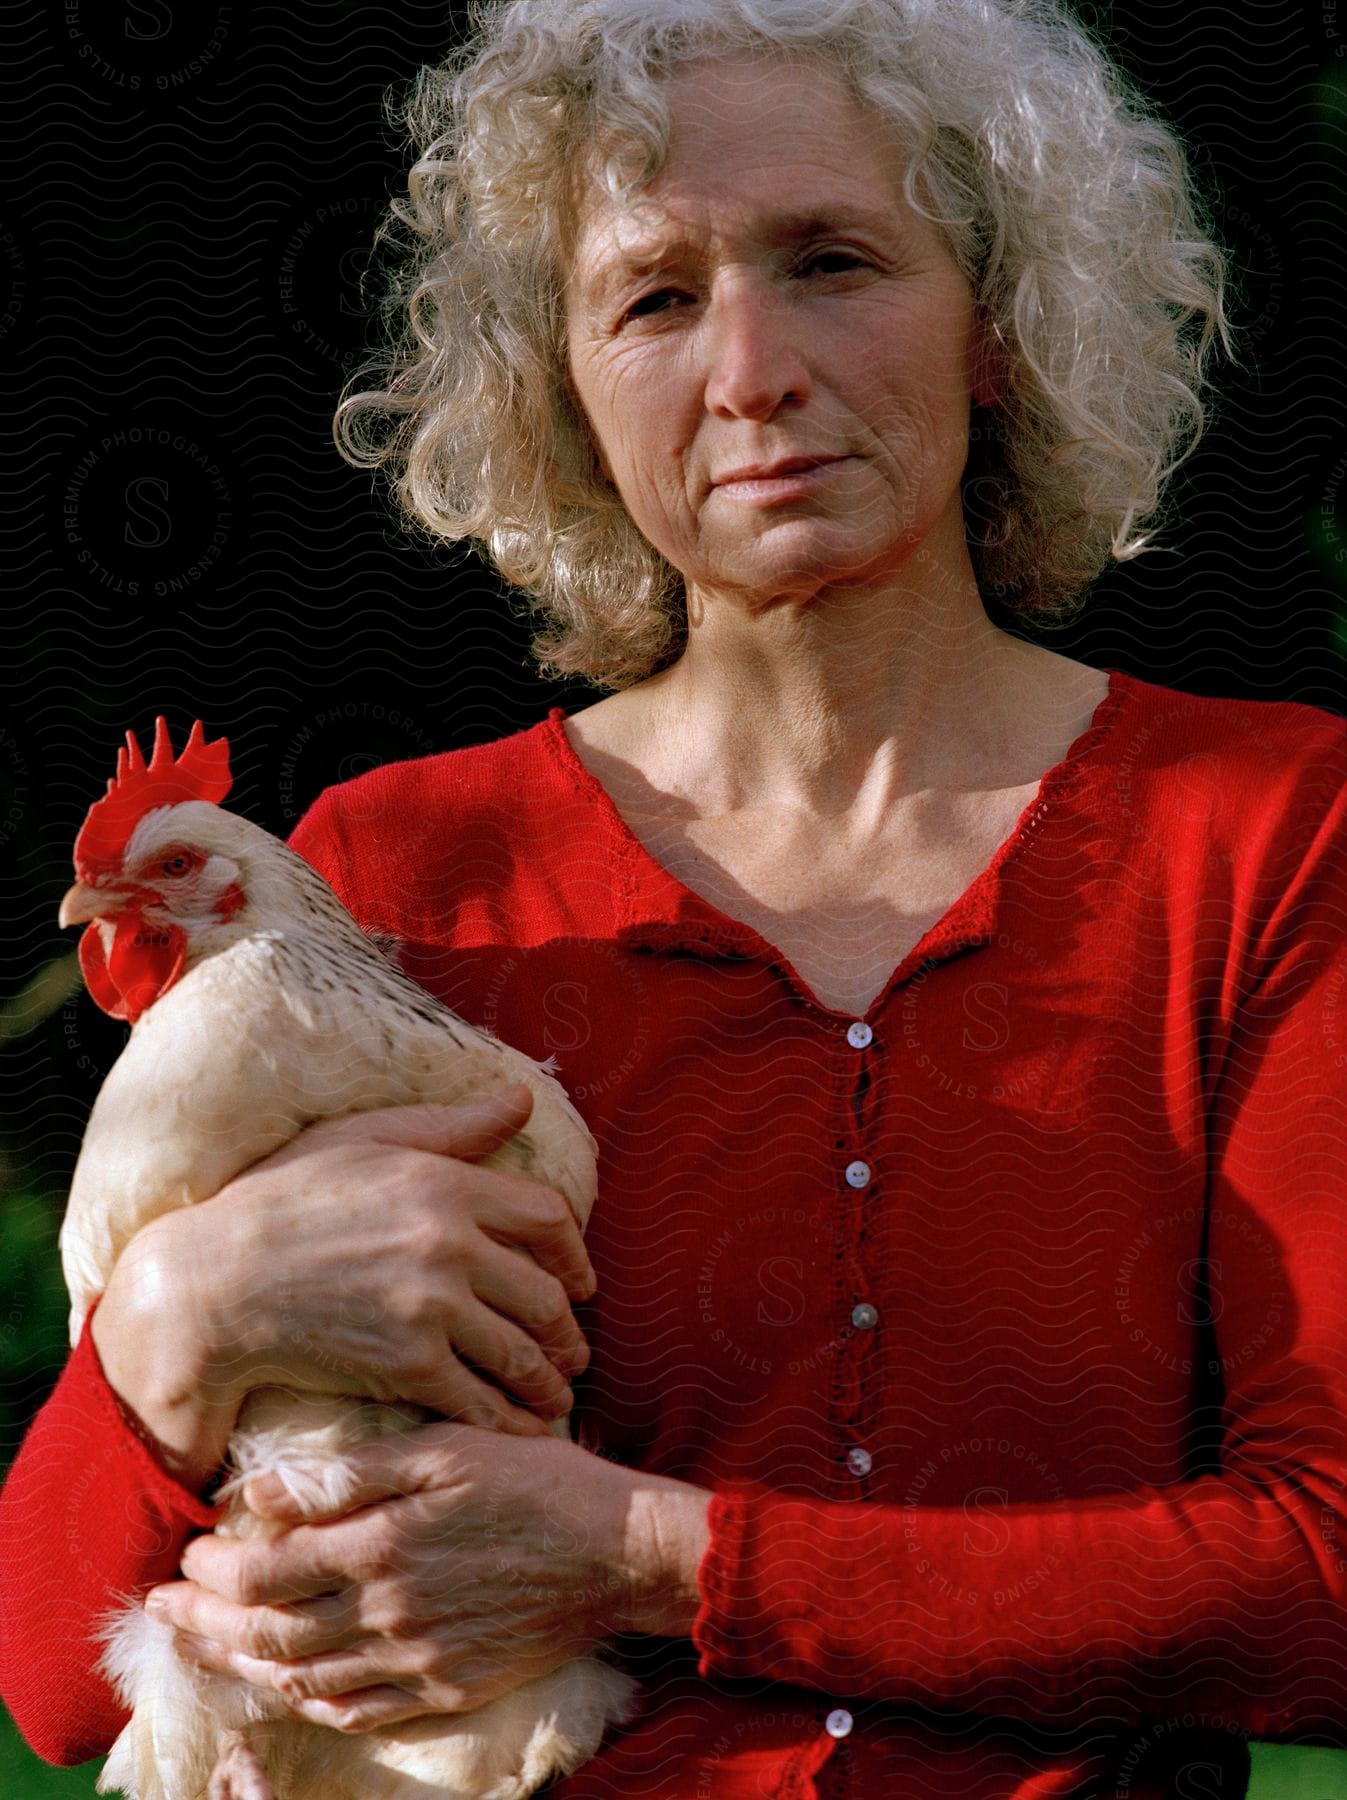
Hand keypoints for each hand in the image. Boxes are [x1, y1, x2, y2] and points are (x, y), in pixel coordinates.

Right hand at [93, 1084, 596, 1487]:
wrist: (217, 1282)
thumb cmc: (284, 1201)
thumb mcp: (368, 1141)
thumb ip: (452, 1128)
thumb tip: (522, 1097)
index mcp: (446, 1184)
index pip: (549, 1217)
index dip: (575, 1254)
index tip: (581, 1281)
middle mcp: (450, 1245)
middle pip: (546, 1295)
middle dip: (568, 1330)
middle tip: (574, 1350)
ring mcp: (432, 1308)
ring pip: (522, 1353)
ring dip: (548, 1380)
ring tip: (555, 1393)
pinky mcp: (407, 1366)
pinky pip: (481, 1400)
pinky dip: (510, 1419)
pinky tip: (520, 1427)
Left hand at [145, 1422, 711, 1733]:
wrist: (618, 1551)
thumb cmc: (537, 1481)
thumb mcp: (448, 1448)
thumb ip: (351, 1473)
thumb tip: (260, 1490)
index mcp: (383, 1546)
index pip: (264, 1573)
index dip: (212, 1568)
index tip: (190, 1550)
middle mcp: (389, 1613)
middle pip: (268, 1635)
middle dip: (204, 1625)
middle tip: (164, 1609)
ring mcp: (418, 1661)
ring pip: (303, 1680)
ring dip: (242, 1667)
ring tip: (206, 1648)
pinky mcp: (448, 1688)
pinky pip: (358, 1710)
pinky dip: (309, 1701)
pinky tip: (291, 1684)